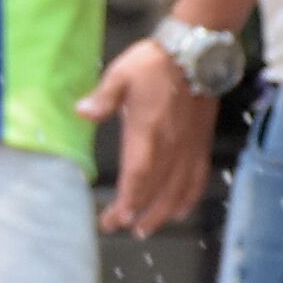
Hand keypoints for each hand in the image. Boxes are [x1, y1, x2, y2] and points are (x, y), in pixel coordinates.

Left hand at [82, 38, 214, 235]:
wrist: (195, 53)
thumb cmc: (154, 63)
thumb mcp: (121, 75)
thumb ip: (103, 98)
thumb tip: (81, 112)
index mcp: (149, 132)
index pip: (137, 177)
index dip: (128, 202)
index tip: (114, 219)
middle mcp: (171, 145)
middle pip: (155, 191)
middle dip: (138, 214)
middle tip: (120, 228)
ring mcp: (189, 147)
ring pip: (178, 190)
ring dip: (162, 214)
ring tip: (146, 229)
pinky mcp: (201, 143)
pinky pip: (198, 178)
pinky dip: (189, 198)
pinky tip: (181, 210)